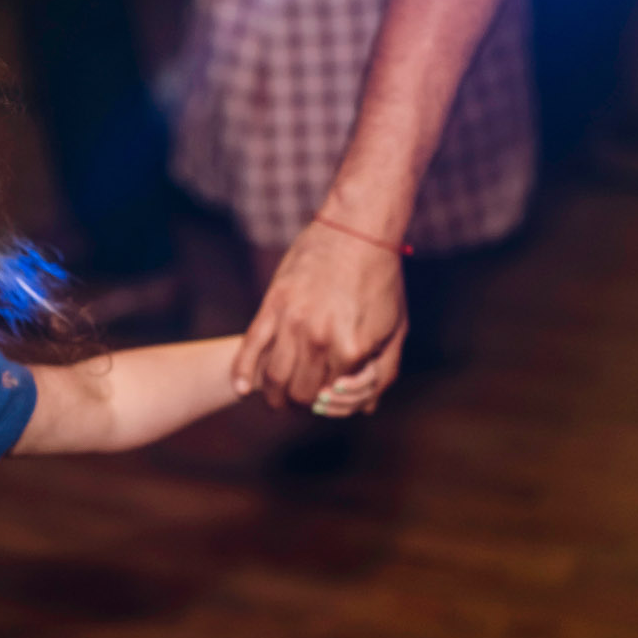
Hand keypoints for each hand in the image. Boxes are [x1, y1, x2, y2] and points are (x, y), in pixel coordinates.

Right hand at [235, 218, 406, 408]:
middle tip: (299, 401)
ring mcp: (293, 323)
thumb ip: (384, 370)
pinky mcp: (272, 306)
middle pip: (301, 392)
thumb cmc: (381, 279)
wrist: (359, 229)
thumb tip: (369, 408)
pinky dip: (242, 372)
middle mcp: (321, 340)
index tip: (326, 397)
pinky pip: (251, 347)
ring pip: (274, 378)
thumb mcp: (396, 327)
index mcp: (353, 349)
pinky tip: (241, 388)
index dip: (330, 400)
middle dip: (301, 403)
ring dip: (273, 397)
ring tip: (275, 400)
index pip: (334, 394)